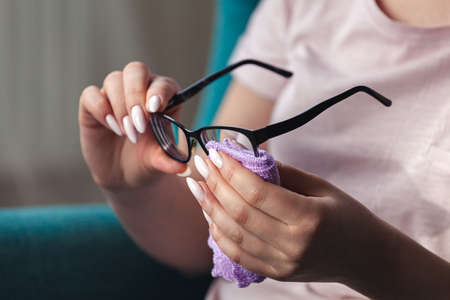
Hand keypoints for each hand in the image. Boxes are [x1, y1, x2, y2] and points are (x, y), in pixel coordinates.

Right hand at [79, 61, 186, 190]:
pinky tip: (112, 128)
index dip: (158, 91)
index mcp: (163, 97)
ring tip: (127, 133)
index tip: (154, 109)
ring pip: (114, 80)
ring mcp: (115, 95)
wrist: (123, 176)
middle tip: (138, 122)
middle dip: (136, 94)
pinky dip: (100, 108)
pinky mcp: (92, 105)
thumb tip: (181, 167)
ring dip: (120, 106)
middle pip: (136, 70)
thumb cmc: (147, 161)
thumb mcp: (159, 162)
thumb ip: (168, 160)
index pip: (162, 83)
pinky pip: (91, 94)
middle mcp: (139, 90)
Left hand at [187, 150, 379, 282]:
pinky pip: (238, 254)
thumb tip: (245, 156)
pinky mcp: (276, 274)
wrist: (364, 256)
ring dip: (210, 208)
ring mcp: (283, 264)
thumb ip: (282, 172)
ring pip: (233, 234)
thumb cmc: (347, 215)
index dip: (231, 171)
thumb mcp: (320, 186)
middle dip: (216, 184)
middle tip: (202, 164)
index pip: (257, 192)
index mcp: (309, 218)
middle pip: (240, 213)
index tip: (216, 152)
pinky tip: (210, 213)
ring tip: (198, 186)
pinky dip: (219, 233)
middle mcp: (293, 245)